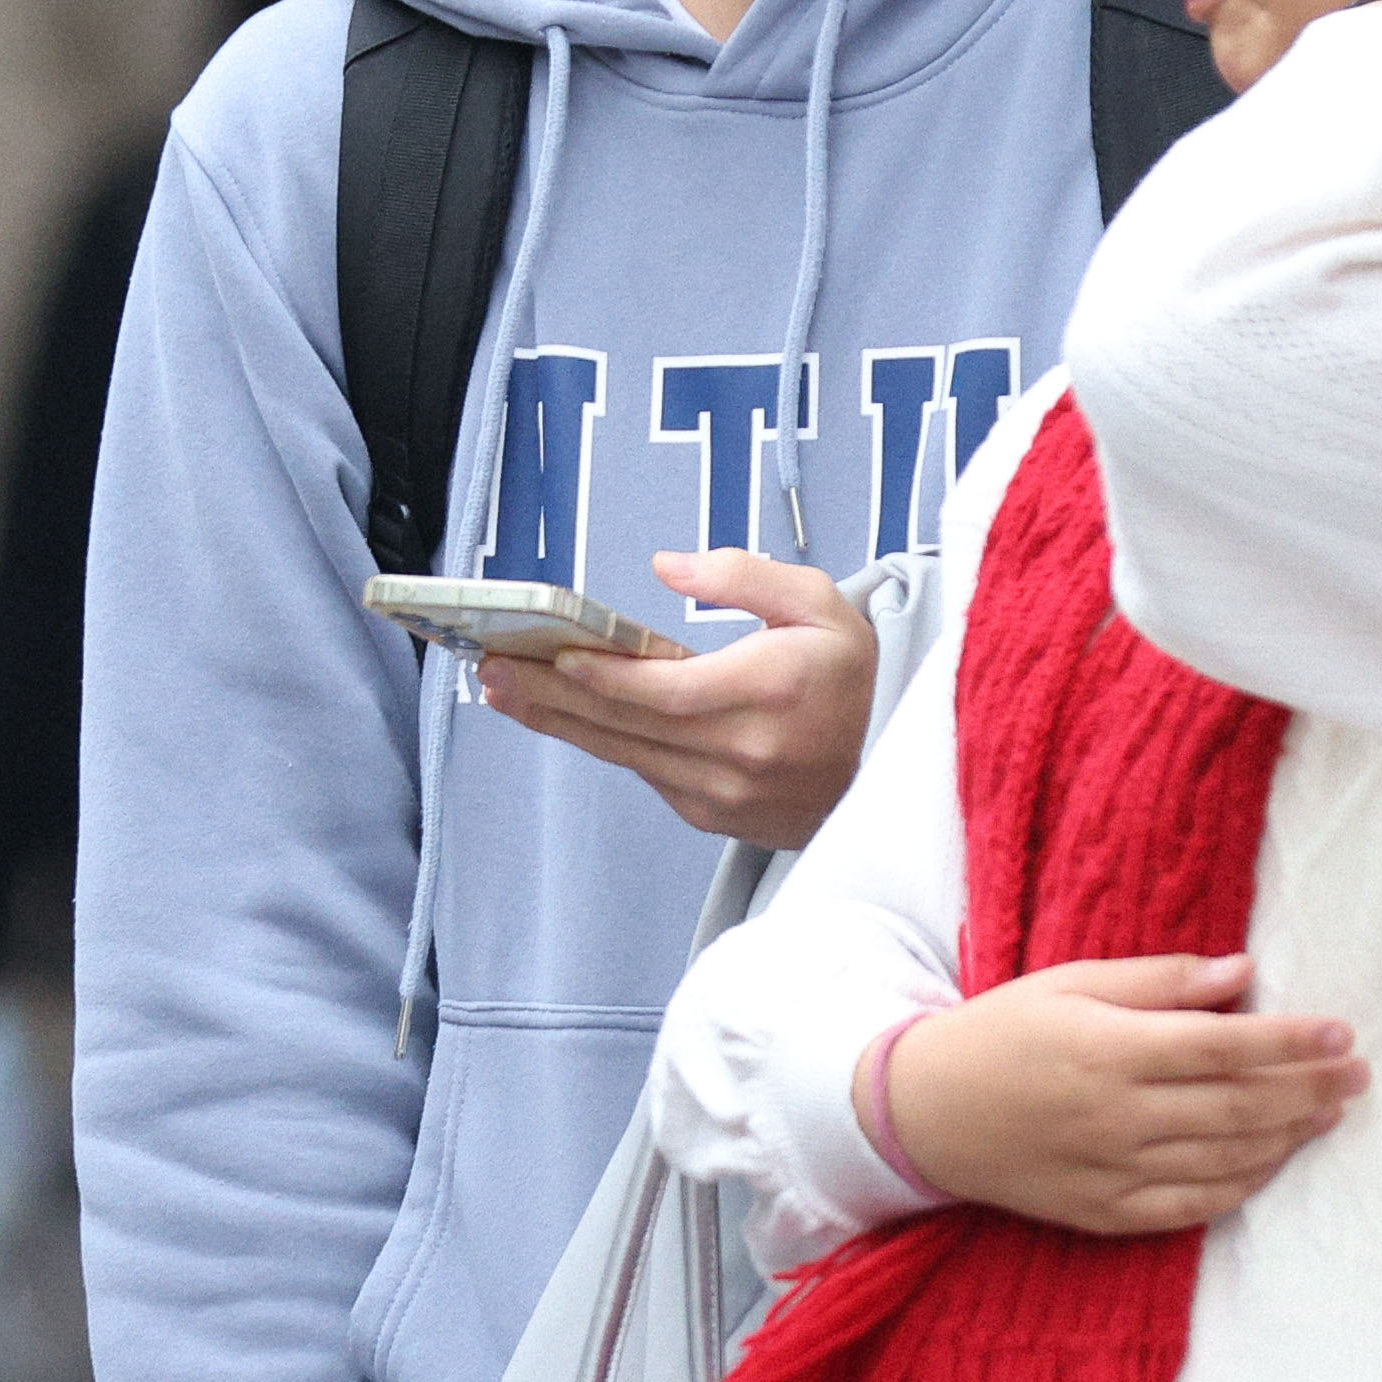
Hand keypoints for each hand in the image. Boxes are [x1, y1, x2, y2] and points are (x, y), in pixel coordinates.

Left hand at [479, 550, 876, 848]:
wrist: (890, 767)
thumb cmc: (849, 675)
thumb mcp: (818, 603)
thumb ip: (743, 575)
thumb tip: (667, 566)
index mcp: (768, 694)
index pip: (666, 690)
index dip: (602, 675)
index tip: (549, 652)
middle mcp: (741, 753)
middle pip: (627, 724)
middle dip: (552, 694)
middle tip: (491, 666)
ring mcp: (724, 793)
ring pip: (624, 753)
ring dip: (559, 721)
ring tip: (503, 690)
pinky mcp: (714, 815)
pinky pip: (646, 772)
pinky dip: (602, 742)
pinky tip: (560, 715)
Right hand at [884, 954, 1362, 1234]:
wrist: (929, 1113)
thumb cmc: (1003, 1031)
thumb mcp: (1070, 982)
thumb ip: (1158, 980)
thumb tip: (1242, 973)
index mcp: (1109, 1049)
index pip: (1223, 1046)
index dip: (1290, 1041)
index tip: (1341, 1032)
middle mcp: (1118, 1116)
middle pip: (1239, 1106)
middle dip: (1310, 1089)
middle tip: (1359, 1074)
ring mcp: (1114, 1172)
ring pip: (1226, 1160)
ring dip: (1289, 1137)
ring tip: (1329, 1112)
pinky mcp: (1107, 1212)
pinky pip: (1193, 1207)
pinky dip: (1242, 1186)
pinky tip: (1272, 1161)